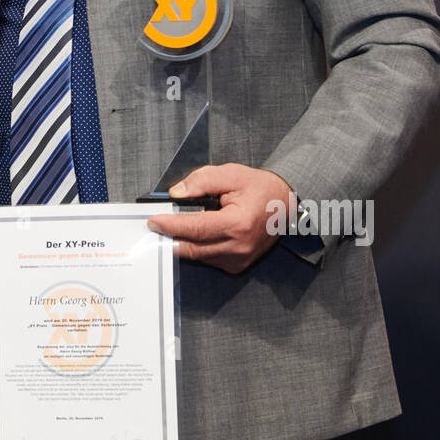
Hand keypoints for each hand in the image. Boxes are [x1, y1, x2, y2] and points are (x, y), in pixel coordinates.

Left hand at [146, 164, 293, 274]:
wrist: (286, 205)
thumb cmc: (260, 188)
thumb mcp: (231, 174)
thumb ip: (202, 181)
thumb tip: (176, 194)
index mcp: (238, 225)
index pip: (195, 229)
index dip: (171, 225)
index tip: (153, 221)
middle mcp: (238, 247)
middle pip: (192, 248)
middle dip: (170, 237)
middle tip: (155, 226)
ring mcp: (239, 260)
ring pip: (198, 256)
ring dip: (183, 242)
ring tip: (172, 226)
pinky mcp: (237, 266)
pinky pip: (208, 259)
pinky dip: (197, 248)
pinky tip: (192, 234)